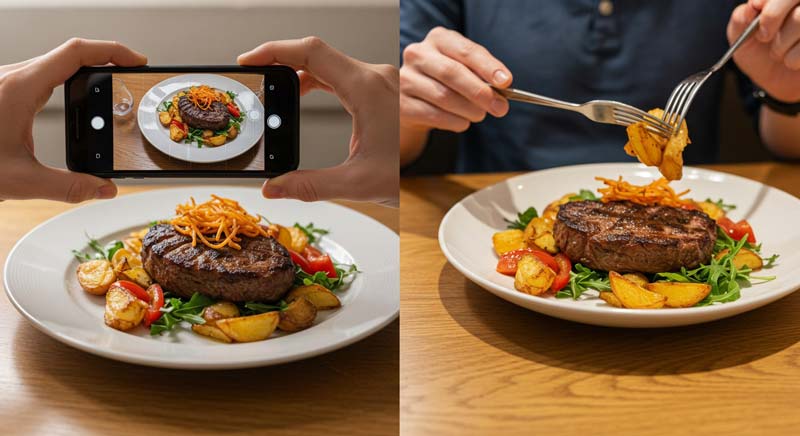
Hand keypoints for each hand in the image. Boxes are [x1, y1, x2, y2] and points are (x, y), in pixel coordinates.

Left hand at [0, 38, 145, 202]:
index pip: (76, 53)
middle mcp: (11, 78)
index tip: (136, 60)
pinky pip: (38, 78)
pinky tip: (74, 104)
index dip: (112, 50)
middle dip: (104, 61)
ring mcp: (3, 83)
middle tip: (129, 77)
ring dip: (84, 73)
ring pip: (52, 65)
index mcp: (21, 88)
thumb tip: (103, 189)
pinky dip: (65, 84)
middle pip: (68, 55)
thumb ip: (68, 187)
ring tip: (108, 91)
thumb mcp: (19, 181)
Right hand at [238, 37, 397, 206]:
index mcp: (367, 89)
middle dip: (280, 60)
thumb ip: (310, 185)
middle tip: (254, 77)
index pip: (311, 52)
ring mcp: (378, 80)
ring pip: (328, 62)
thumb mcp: (355, 184)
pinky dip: (315, 79)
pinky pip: (340, 73)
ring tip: (272, 86)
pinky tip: (299, 92)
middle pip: (316, 53)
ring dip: (298, 71)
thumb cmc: (404, 176)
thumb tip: (273, 187)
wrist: (433, 174)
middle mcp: (374, 77)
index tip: (250, 60)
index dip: (275, 50)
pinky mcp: (378, 88)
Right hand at [400, 27, 511, 164]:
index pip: (466, 51)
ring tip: (480, 115)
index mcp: (439, 39)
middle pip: (452, 73)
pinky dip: (454, 122)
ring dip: (469, 110)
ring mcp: (405, 78)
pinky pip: (433, 114)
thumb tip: (503, 88)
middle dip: (481, 92)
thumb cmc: (446, 82)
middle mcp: (418, 54)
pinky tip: (462, 122)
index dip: (488, 67)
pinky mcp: (400, 103)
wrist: (414, 99)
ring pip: (444, 96)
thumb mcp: (464, 69)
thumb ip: (481, 74)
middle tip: (500, 108)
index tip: (506, 82)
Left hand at [729, 0, 799, 100]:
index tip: (756, 6)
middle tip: (763, 36)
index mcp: (784, 1)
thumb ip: (741, 17)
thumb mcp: (740, 35)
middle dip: (772, 15)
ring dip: (781, 43)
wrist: (775, 80)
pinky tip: (791, 61)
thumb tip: (751, 7)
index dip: (768, 0)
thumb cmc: (758, 52)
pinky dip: (793, 58)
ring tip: (777, 53)